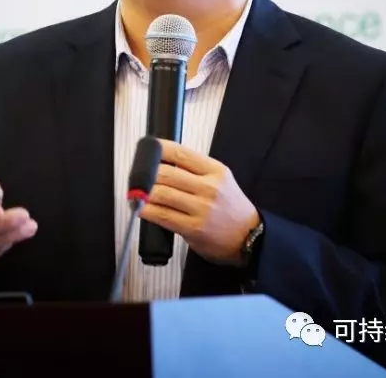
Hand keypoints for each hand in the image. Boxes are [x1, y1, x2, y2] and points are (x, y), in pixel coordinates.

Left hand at [139, 139, 259, 265]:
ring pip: (162, 194)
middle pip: (167, 174)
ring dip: (142, 193)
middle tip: (137, 176)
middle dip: (146, 174)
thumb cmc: (231, 208)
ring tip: (135, 192)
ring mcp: (201, 209)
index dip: (158, 149)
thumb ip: (195, 171)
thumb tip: (162, 163)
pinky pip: (162, 216)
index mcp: (215, 171)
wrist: (249, 237)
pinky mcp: (193, 229)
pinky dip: (146, 210)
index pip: (180, 153)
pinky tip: (140, 208)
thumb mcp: (220, 180)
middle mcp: (209, 188)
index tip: (147, 149)